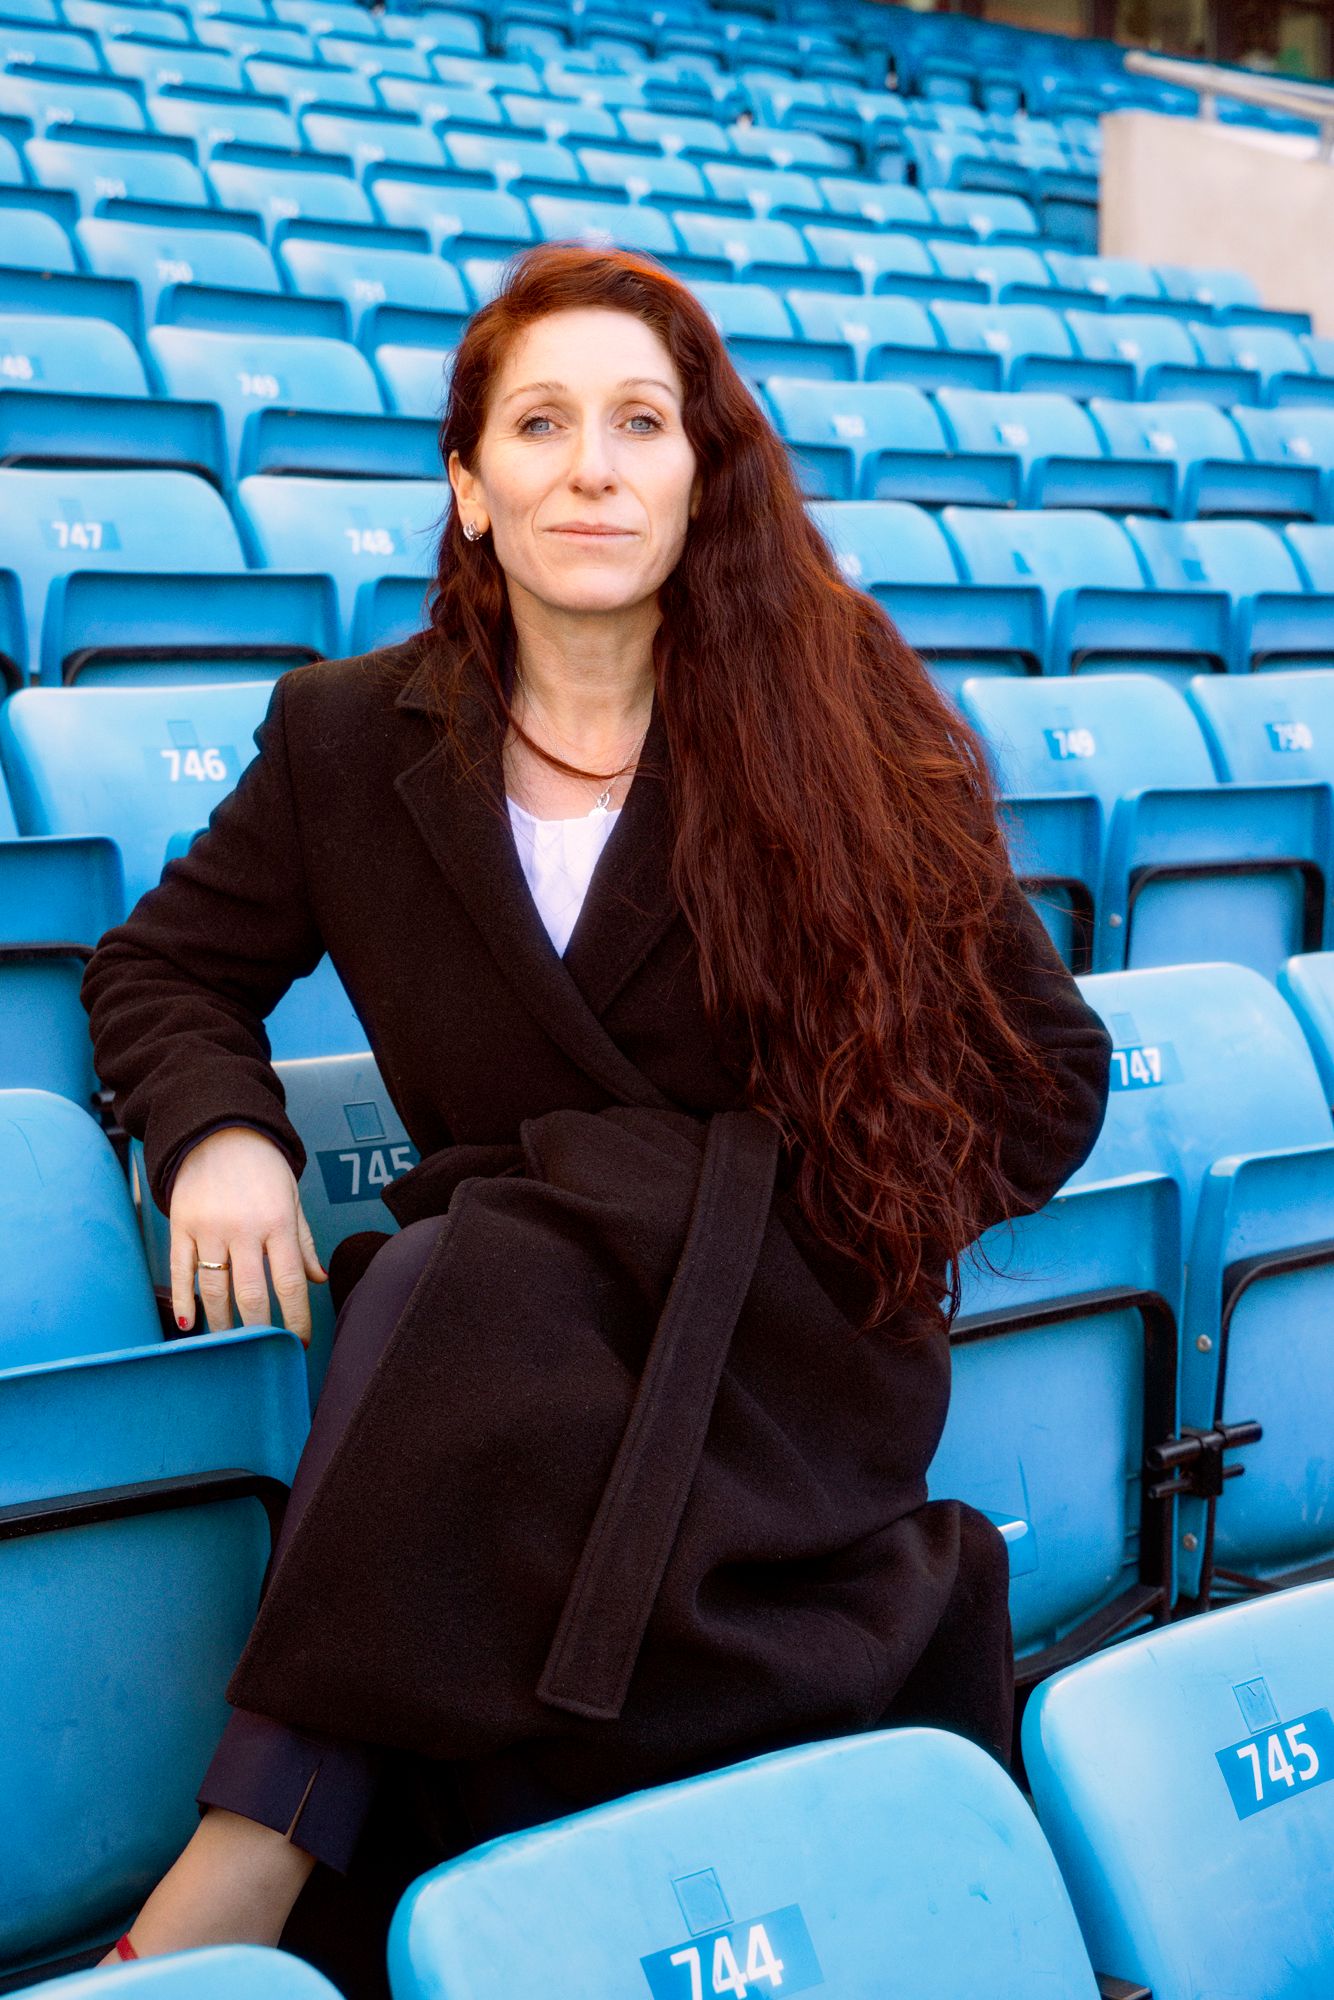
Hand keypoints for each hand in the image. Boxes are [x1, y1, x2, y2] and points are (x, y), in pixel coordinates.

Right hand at [169, 1125, 326, 1346]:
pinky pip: (181, 1271)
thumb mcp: (292, 1197)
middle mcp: (244, 1228)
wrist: (218, 1129)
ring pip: (214, 1289)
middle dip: (259, 1329)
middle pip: (251, 1293)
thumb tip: (317, 1280)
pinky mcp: (181, 1226)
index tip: (298, 1342)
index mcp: (278, 1222)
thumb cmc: (262, 1166)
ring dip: (222, 1322)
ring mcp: (209, 1228)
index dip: (296, 1318)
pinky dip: (184, 1300)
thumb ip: (303, 1242)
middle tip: (263, 1350)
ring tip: (230, 1343)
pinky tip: (189, 1323)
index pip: (290, 1283)